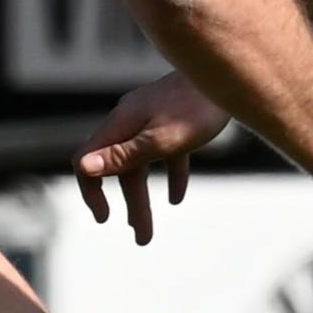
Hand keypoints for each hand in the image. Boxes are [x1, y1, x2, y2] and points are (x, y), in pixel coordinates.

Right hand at [74, 74, 229, 241]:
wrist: (228, 74)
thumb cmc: (196, 108)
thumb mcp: (160, 140)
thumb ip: (123, 156)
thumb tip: (84, 167)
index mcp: (121, 125)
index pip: (88, 160)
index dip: (91, 190)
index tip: (104, 217)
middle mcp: (130, 121)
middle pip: (120, 169)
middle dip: (130, 205)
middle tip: (142, 237)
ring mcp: (151, 119)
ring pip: (141, 164)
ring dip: (145, 196)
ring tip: (149, 227)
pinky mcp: (173, 120)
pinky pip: (163, 154)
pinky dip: (168, 176)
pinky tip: (177, 197)